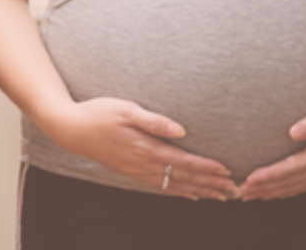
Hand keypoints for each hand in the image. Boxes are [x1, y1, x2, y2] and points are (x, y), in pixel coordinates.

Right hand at [50, 97, 238, 199]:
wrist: (70, 128)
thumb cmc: (98, 113)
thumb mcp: (125, 109)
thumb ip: (154, 120)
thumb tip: (181, 131)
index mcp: (145, 148)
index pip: (183, 161)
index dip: (206, 168)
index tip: (227, 171)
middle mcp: (143, 163)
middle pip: (183, 177)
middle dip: (210, 184)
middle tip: (234, 191)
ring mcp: (136, 170)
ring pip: (173, 185)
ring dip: (198, 191)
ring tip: (219, 196)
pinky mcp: (129, 171)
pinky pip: (158, 186)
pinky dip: (177, 192)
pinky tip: (188, 195)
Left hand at [239, 98, 305, 200]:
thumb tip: (293, 131)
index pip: (291, 168)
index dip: (269, 175)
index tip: (250, 178)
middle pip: (288, 182)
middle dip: (263, 188)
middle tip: (238, 191)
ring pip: (293, 188)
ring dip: (270, 192)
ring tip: (247, 195)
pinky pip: (301, 187)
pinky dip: (283, 192)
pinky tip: (269, 194)